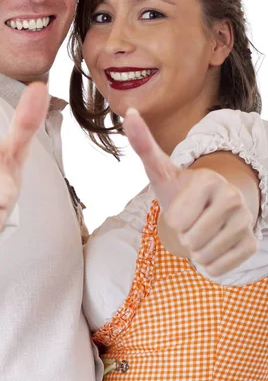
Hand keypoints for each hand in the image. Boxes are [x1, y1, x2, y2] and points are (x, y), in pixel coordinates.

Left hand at [124, 108, 257, 276]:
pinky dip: (209, 262)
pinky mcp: (250, 244)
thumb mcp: (160, 170)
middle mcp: (233, 199)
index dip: (174, 218)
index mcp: (209, 180)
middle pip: (191, 240)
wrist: (209, 206)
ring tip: (200, 230)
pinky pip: (218, 269)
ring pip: (204, 256)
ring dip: (195, 249)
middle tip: (192, 220)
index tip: (182, 205)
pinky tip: (212, 243)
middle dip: (184, 235)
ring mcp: (245, 221)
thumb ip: (143, 144)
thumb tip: (129, 112)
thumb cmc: (179, 189)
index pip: (178, 221)